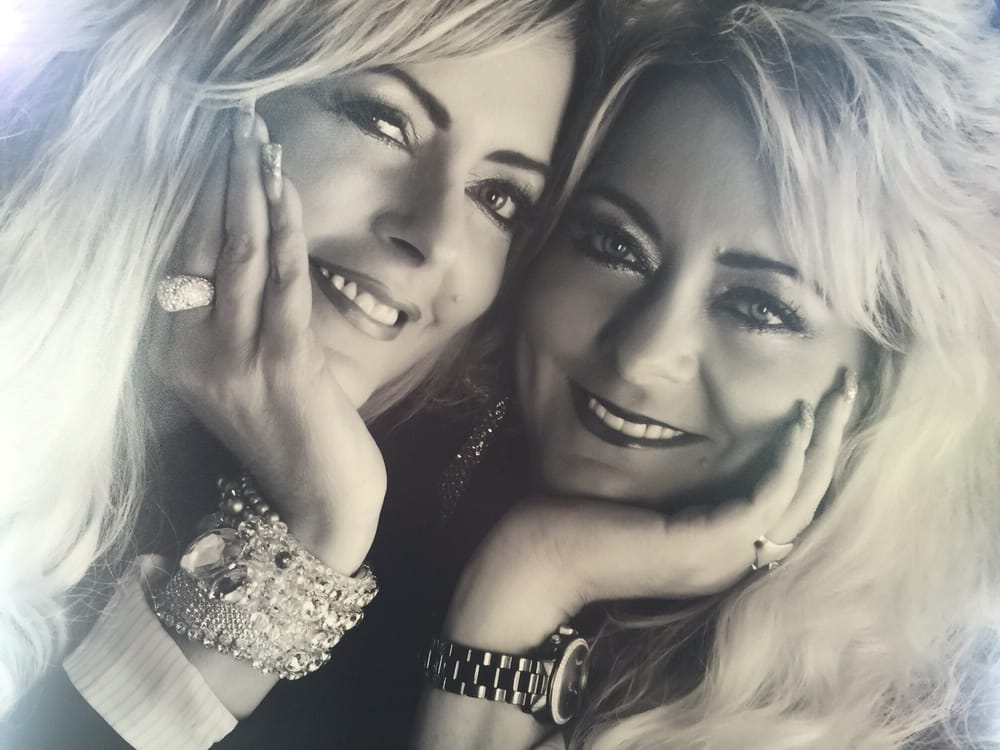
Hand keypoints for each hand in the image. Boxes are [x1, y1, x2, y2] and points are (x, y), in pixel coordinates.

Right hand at [151, 107, 384, 573]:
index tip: (213, 149)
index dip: (195, 200)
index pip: (180, 260)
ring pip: (238, 256)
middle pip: (202, 247)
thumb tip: (260, 254)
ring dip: (251, 190)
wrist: (318, 511)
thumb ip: (245, 324)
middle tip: (237, 123)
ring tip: (258, 140)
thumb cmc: (294, 440)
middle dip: (221, 178)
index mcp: (179, 358)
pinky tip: (285, 192)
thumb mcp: (251, 378)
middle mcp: (194, 356)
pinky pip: (282, 282)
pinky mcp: (285, 365)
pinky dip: (284, 231)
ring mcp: (237, 361)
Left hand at [446, 373, 857, 648]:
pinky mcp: (706, 546)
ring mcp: (722, 557)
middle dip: (831, 442)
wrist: (538, 560)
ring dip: (820, 445)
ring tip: (835, 397)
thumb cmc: (578, 520)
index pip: (787, 502)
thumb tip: (699, 429)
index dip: (813, 454)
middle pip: (807, 499)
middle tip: (848, 390)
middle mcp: (731, 558)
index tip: (822, 404)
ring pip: (798, 497)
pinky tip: (794, 422)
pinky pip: (767, 499)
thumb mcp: (644, 495)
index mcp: (718, 548)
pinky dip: (786, 460)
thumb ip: (682, 479)